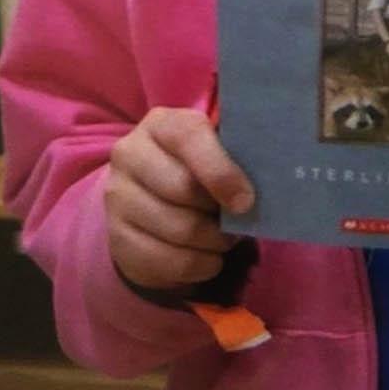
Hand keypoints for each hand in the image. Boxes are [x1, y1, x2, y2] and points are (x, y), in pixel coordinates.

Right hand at [105, 107, 254, 294]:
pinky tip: (208, 257)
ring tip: (224, 238)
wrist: (150, 205)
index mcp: (160, 124)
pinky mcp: (117, 238)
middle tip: (238, 220)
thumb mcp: (214, 153)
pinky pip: (169, 261)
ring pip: (180, 230)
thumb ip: (236, 156)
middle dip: (220, 213)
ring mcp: (118, 198)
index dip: (221, 171)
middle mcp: (129, 155)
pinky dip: (200, 265)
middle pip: (184, 189)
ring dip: (214, 242)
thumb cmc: (197, 172)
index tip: (247, 200)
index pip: (189, 137)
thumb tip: (271, 178)